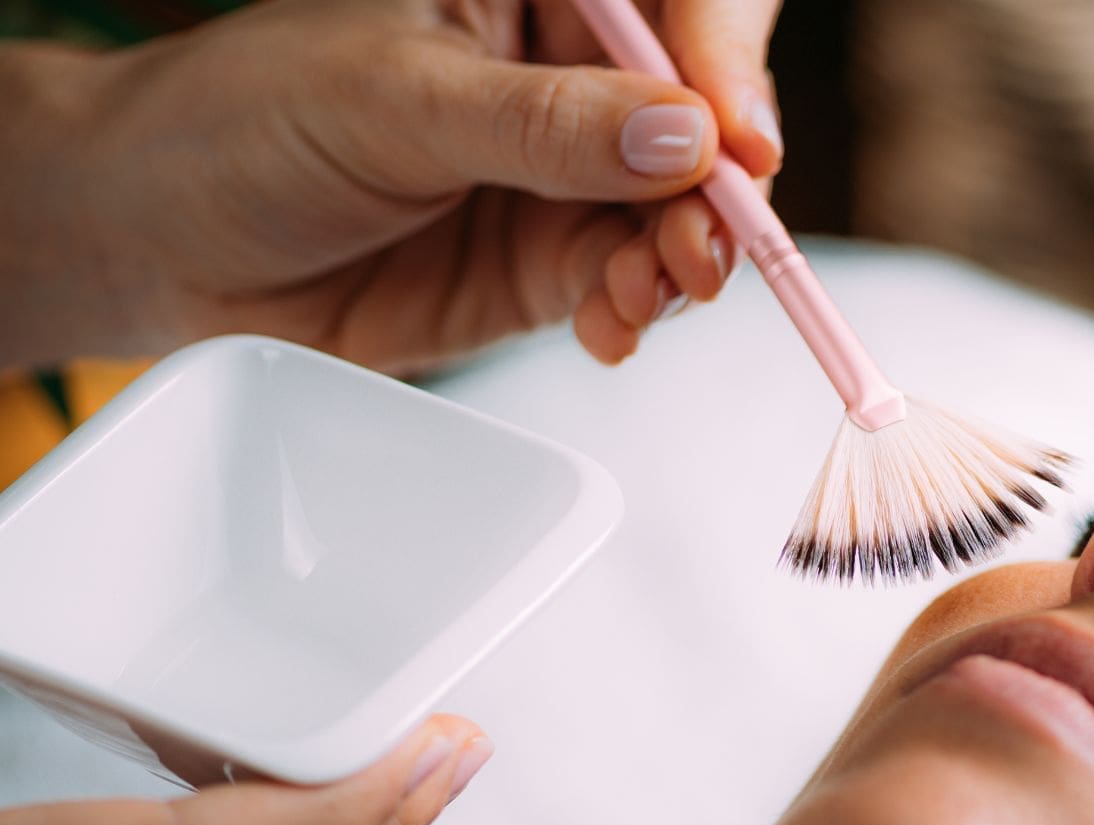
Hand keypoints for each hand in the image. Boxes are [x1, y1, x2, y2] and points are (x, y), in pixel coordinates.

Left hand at [0, 0, 781, 372]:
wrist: (161, 247)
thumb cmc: (241, 122)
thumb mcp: (393, 101)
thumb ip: (543, 124)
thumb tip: (684, 137)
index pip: (673, 3)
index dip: (724, 59)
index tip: (733, 138)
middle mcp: (567, 75)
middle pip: (703, 116)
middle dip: (718, 187)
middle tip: (702, 244)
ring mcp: (567, 173)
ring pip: (681, 211)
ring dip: (684, 260)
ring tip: (647, 292)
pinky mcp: (551, 261)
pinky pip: (634, 283)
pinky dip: (640, 310)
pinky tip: (612, 324)